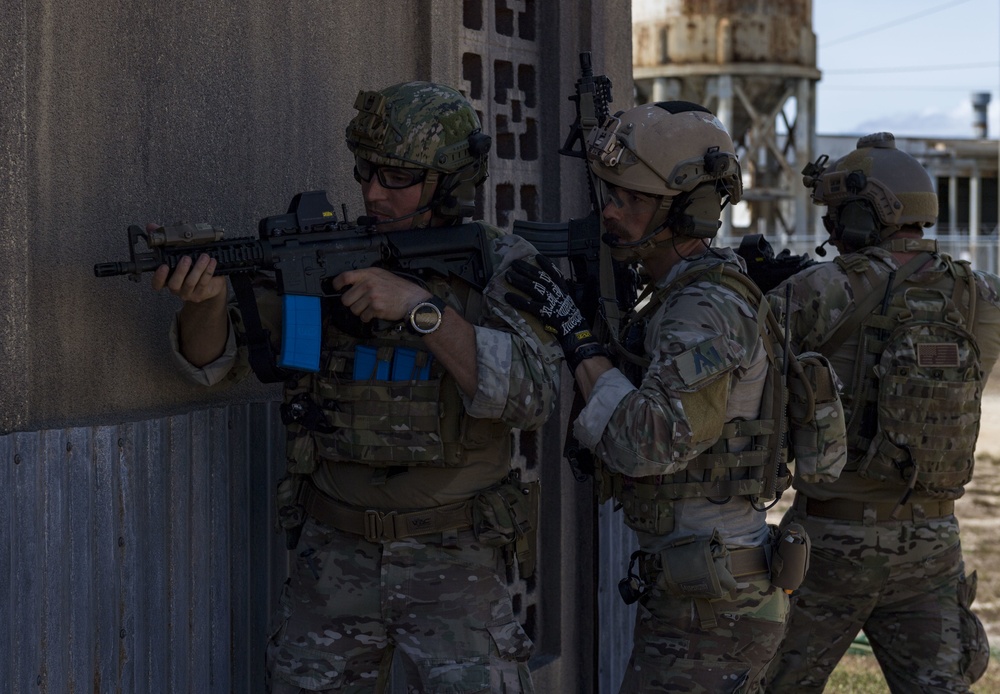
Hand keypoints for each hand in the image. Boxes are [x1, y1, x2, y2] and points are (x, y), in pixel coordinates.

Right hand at [149, 224, 226, 304]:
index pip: (157, 283)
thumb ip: (164, 240)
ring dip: (198, 268)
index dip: (159, 277)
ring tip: (204, 257)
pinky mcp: (201, 294)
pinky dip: (208, 271)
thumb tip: (150, 227)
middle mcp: (176, 288)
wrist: (211, 281)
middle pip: (174, 284)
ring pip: (191, 283)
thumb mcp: (178, 252)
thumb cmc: (191, 265)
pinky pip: (204, 283)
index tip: (164, 266)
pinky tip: (212, 262)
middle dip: (180, 270)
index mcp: (167, 279)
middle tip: (186, 258)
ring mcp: (188, 292)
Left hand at [332, 267, 428, 322]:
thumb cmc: (399, 288)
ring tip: (371, 307)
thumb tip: (351, 284)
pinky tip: (376, 313)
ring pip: (354, 309)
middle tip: (360, 302)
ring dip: (360, 311)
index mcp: (368, 274)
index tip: (336, 288)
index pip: (345, 277)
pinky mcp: (376, 308)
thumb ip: (366, 277)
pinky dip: (368, 317)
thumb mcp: (382, 275)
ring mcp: (372, 296)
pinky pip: (363, 317)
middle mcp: (368, 284)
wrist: (412, 299)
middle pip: (346, 299)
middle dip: (352, 303)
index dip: (337, 284)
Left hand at [505, 254, 607, 370]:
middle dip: (526, 269)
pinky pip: (529, 305)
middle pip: (539, 277)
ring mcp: (551, 302)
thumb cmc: (569, 317)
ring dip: (519, 281)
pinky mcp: (545, 313)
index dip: (546, 264)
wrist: (575, 332)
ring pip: (533, 288)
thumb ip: (560, 291)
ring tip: (508, 275)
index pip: (554, 273)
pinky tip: (508, 296)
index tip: (537, 256)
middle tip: (513, 264)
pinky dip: (518, 300)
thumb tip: (550, 283)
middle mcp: (557, 293)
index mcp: (562, 289)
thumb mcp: (567, 300)